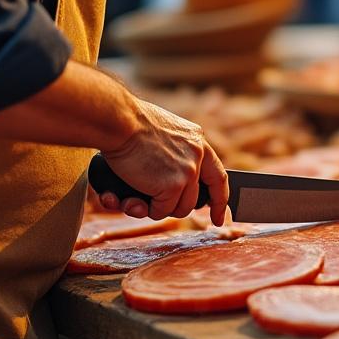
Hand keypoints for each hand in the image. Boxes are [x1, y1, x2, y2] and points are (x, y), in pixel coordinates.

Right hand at [97, 98, 228, 225]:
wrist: (119, 122)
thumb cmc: (129, 125)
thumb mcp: (164, 133)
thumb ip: (174, 152)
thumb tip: (171, 180)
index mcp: (196, 141)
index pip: (218, 176)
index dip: (219, 200)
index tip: (219, 217)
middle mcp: (198, 157)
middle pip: (194, 199)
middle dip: (175, 207)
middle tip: (153, 204)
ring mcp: (188, 172)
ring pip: (179, 209)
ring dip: (158, 208)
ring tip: (138, 198)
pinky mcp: (173, 186)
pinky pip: (161, 211)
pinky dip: (145, 209)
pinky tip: (133, 197)